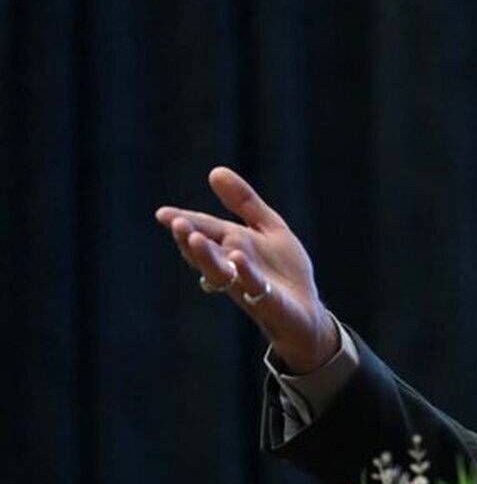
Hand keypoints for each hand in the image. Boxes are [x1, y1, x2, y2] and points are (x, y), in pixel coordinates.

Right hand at [155, 167, 339, 373]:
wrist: (307, 312)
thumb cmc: (284, 271)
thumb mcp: (268, 228)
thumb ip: (245, 202)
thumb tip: (214, 171)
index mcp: (230, 246)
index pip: (204, 231)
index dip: (184, 222)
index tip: (163, 214)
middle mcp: (233, 267)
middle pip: (206, 253)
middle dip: (190, 239)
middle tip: (176, 224)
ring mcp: (248, 285)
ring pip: (221, 272)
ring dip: (207, 257)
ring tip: (195, 239)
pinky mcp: (269, 301)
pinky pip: (254, 286)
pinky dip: (246, 272)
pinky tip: (238, 257)